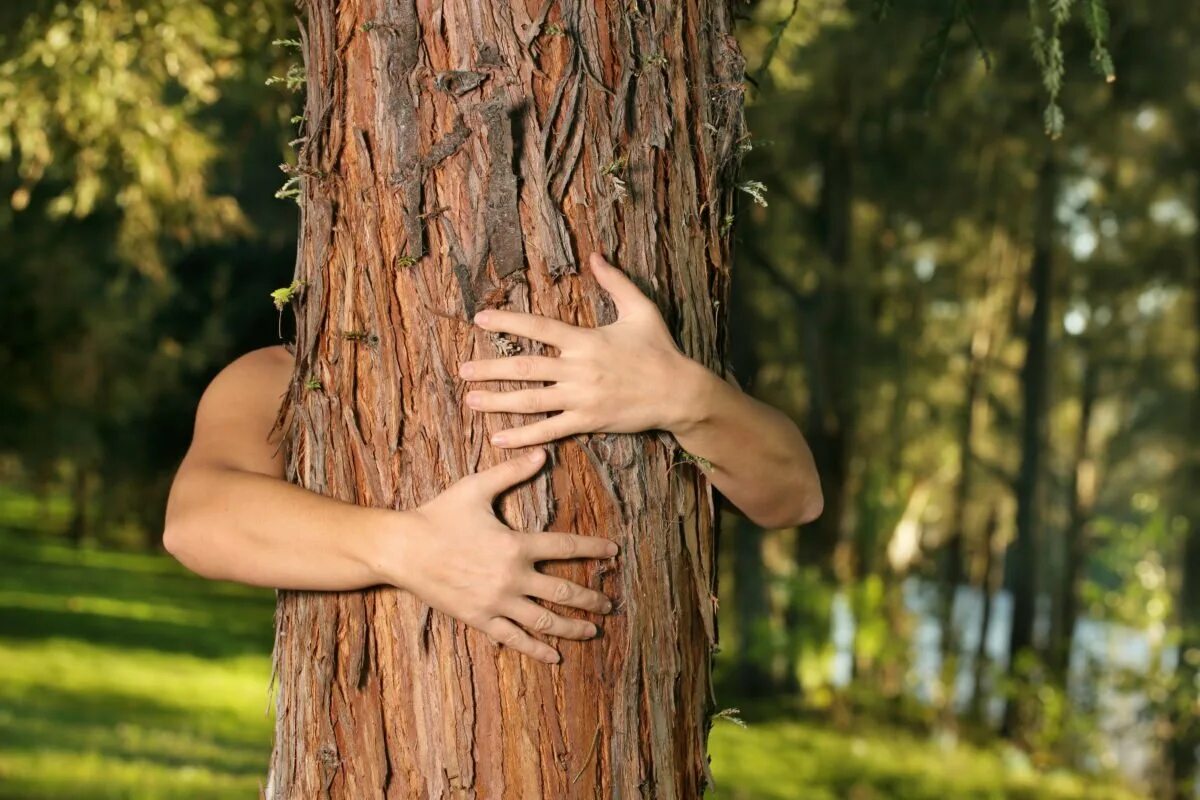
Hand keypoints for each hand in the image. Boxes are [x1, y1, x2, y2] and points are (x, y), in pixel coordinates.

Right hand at [391, 449, 616, 663]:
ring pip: (544, 620)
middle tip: (610, 603)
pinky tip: (555, 657)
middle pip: (563, 591)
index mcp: (515, 545)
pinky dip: (536, 649)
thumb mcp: (475, 487)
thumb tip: (542, 453)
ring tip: (593, 630)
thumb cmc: (438, 515)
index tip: (613, 552)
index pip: (565, 548)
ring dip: (572, 627)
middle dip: (591, 598)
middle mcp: (512, 577)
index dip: (593, 549)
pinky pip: (514, 638)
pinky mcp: (480, 619)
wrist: (402, 549)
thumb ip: (512, 472)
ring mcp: (496, 602)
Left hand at [459, 252, 705, 447]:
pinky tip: (498, 437)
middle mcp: (578, 369)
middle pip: (524, 366)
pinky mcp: (587, 421)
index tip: (480, 318)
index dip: (507, 321)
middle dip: (490, 369)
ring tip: (470, 400)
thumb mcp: (641, 309)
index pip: (537, 327)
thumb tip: (595, 255)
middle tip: (462, 370)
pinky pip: (549, 430)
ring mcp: (581, 397)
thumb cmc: (660, 349)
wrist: (679, 392)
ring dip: (497, 400)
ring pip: (530, 400)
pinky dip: (522, 436)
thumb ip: (615, 282)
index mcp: (585, 340)